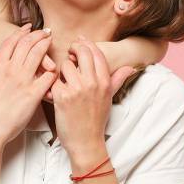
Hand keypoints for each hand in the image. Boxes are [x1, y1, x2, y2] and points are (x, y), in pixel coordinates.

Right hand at [0, 24, 56, 148]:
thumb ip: (3, 68)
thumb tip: (12, 59)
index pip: (11, 40)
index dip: (22, 31)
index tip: (29, 27)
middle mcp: (10, 69)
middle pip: (27, 43)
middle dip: (38, 34)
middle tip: (46, 32)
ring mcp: (22, 80)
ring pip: (38, 54)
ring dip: (46, 45)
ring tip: (52, 42)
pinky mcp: (32, 94)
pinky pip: (48, 76)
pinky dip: (53, 70)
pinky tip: (56, 69)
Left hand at [50, 36, 135, 158]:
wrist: (86, 142)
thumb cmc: (96, 120)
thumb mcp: (109, 98)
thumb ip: (118, 80)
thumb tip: (130, 67)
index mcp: (104, 82)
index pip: (96, 53)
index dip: (87, 43)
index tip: (80, 41)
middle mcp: (92, 83)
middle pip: (82, 52)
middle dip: (74, 48)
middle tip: (70, 53)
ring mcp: (77, 89)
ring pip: (65, 64)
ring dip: (63, 69)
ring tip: (64, 78)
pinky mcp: (61, 97)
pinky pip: (54, 80)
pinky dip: (53, 83)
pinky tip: (55, 89)